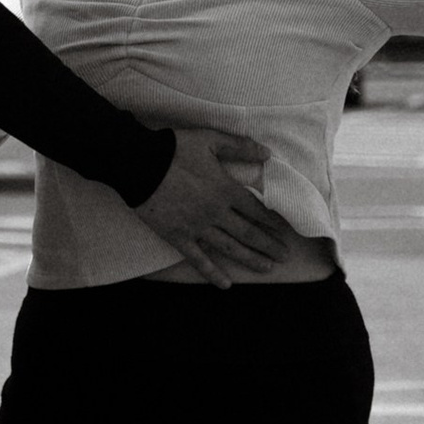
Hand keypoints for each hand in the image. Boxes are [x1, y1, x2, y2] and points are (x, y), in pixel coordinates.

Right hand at [139, 129, 300, 286]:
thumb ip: (239, 146)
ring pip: (230, 248)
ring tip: (267, 268)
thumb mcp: (209, 139)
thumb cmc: (174, 149)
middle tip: (285, 256)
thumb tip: (267, 153)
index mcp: (225, 189)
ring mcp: (197, 227)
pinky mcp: (178, 237)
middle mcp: (216, 212)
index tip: (285, 231)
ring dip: (251, 259)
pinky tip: (225, 284)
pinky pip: (198, 259)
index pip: (256, 210)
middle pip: (248, 233)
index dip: (272, 221)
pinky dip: (212, 273)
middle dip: (269, 245)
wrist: (138, 164)